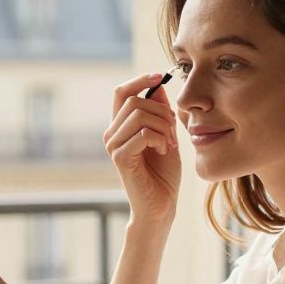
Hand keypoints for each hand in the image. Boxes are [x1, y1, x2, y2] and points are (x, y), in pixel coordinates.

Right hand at [105, 73, 181, 223]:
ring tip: (169, 143)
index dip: (140, 80)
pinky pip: (143, 133)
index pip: (121, 92)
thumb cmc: (163, 175)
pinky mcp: (120, 158)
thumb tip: (158, 87)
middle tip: (172, 131)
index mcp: (120, 127)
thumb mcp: (166, 136)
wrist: (160, 207)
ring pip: (139, 114)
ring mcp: (114, 146)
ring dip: (162, 126)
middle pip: (134, 100)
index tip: (160, 76)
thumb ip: (161, 113)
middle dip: (161, 111)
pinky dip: (160, 139)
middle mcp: (112, 134)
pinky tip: (164, 151)